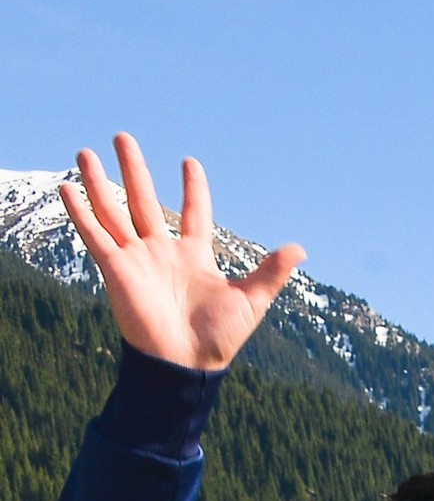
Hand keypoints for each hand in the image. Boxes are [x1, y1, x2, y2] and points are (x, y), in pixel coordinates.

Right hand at [58, 135, 302, 369]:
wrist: (185, 364)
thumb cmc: (218, 338)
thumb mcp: (251, 300)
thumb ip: (271, 272)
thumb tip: (300, 249)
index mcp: (194, 256)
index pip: (194, 213)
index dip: (193, 189)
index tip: (190, 163)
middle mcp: (161, 252)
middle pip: (143, 200)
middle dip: (133, 169)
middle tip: (122, 137)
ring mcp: (136, 259)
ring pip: (113, 211)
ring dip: (98, 182)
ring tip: (85, 151)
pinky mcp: (115, 270)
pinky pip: (94, 235)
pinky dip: (80, 213)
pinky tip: (67, 188)